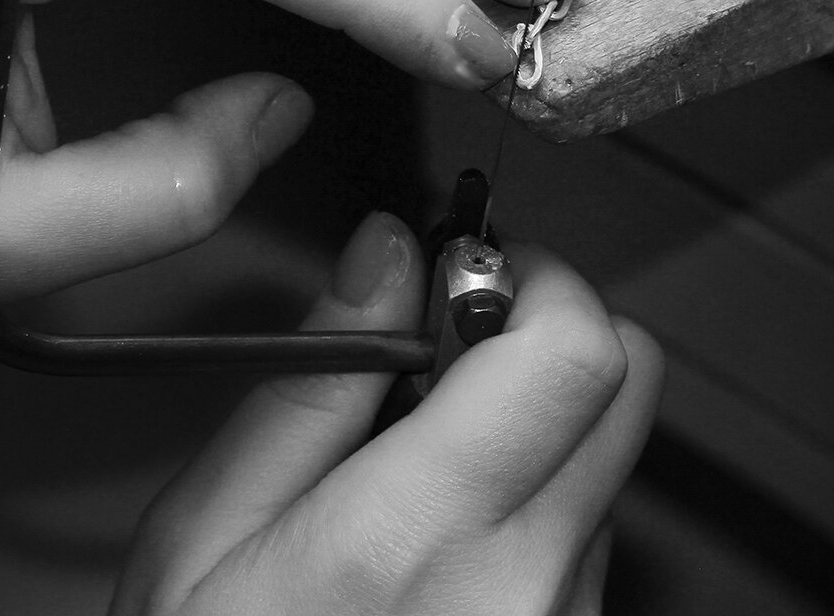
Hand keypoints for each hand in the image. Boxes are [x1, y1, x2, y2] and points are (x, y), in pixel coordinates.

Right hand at [110, 215, 662, 615]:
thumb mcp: (207, 531)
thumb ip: (317, 377)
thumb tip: (387, 251)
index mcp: (426, 538)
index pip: (572, 353)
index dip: (536, 277)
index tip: (470, 268)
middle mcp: (529, 583)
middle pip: (627, 381)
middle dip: (554, 320)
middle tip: (460, 330)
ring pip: (609, 449)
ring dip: (542, 408)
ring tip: (430, 444)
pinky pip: (591, 523)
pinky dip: (539, 483)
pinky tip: (449, 519)